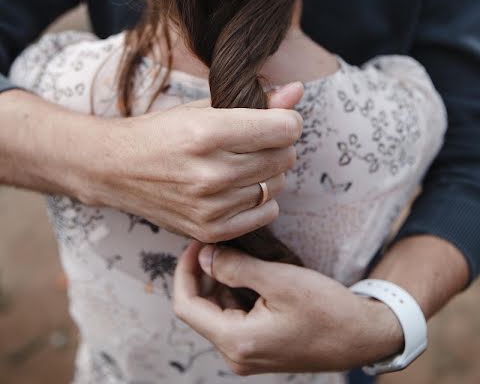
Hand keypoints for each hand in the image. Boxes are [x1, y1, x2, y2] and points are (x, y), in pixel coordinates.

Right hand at [1, 83, 302, 243]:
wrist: (115, 169)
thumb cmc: (160, 132)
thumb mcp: (203, 107)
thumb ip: (254, 100)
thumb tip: (297, 91)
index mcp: (208, 133)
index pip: (284, 129)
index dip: (287, 120)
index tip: (277, 119)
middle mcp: (211, 173)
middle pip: (284, 157)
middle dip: (278, 144)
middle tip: (256, 140)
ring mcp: (210, 206)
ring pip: (277, 184)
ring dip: (269, 171)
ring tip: (243, 162)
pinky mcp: (210, 230)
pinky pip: (266, 213)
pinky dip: (263, 199)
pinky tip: (241, 187)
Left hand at [173, 242, 403, 374]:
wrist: (362, 336)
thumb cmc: (326, 309)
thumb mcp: (279, 280)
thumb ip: (235, 267)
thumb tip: (203, 255)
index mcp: (236, 342)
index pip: (187, 305)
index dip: (185, 270)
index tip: (197, 243)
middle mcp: (236, 354)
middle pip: (199, 309)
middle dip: (202, 273)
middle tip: (216, 241)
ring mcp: (247, 354)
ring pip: (215, 312)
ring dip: (218, 282)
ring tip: (234, 253)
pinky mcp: (259, 348)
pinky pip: (233, 319)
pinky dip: (233, 293)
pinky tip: (248, 272)